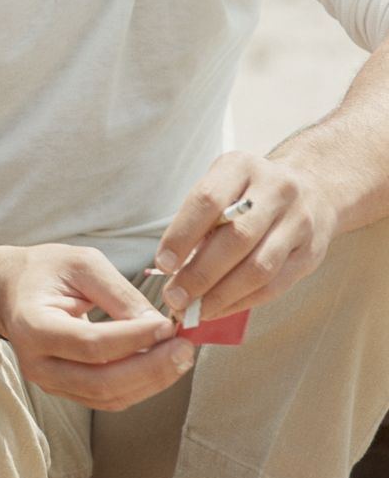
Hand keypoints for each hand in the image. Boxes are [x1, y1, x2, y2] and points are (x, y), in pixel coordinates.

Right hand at [0, 244, 192, 411]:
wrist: (10, 289)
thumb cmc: (44, 269)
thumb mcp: (81, 263)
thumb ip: (118, 293)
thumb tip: (159, 325)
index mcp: (34, 325)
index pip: (90, 344)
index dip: (133, 339)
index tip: (166, 325)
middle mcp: (37, 362)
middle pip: (101, 381)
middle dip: (150, 368)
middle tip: (183, 349)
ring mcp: (49, 382)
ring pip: (108, 397)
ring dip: (150, 381)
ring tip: (179, 357)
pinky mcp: (65, 389)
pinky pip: (107, 398)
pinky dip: (139, 385)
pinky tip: (160, 365)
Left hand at [154, 151, 337, 321]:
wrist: (313, 188)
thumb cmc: (249, 190)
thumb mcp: (222, 183)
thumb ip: (199, 217)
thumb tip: (171, 266)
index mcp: (241, 166)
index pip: (208, 201)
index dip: (182, 235)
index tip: (162, 264)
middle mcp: (275, 190)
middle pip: (235, 239)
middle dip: (200, 274)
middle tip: (174, 297)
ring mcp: (298, 222)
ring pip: (258, 268)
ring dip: (221, 296)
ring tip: (194, 311)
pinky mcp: (311, 253)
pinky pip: (274, 286)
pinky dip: (242, 302)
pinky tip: (219, 309)